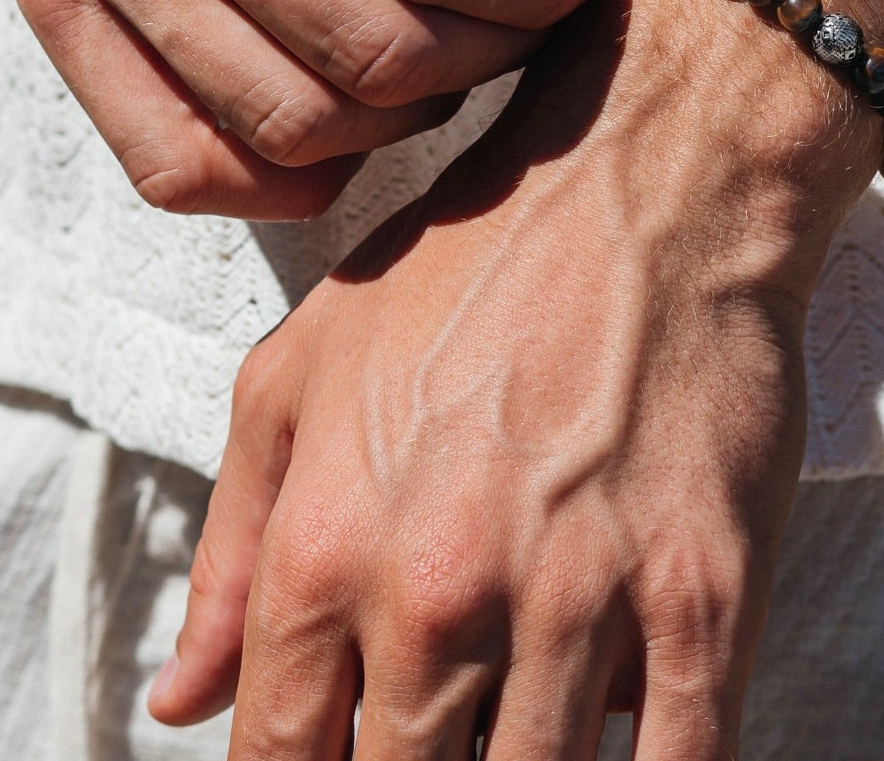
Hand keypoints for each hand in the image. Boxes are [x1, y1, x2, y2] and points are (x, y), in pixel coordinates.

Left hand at [148, 0, 881, 754]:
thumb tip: (179, 701)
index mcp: (322, 546)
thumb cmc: (463, 269)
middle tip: (440, 719)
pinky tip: (614, 739)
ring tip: (516, 711)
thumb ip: (232, 546)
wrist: (642, 180)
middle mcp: (434, 594)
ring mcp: (576, 605)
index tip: (339, 755)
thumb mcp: (300, 372)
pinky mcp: (704, 604)